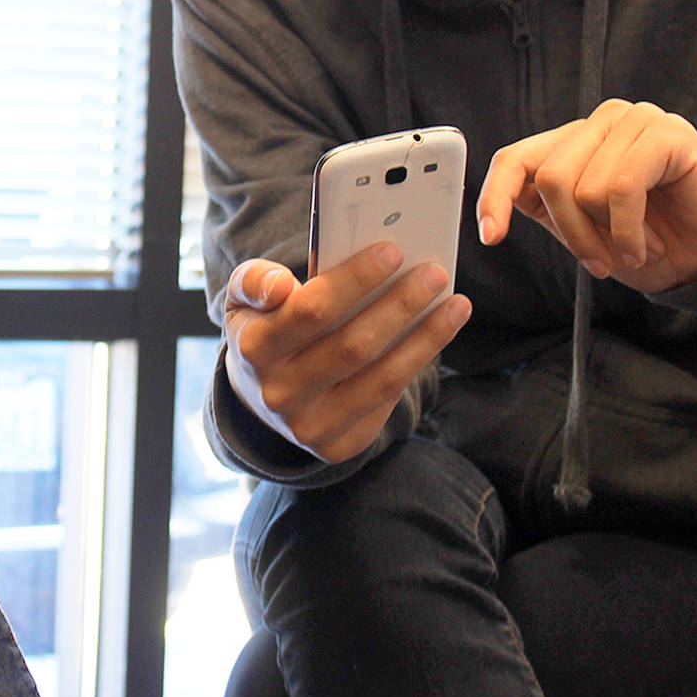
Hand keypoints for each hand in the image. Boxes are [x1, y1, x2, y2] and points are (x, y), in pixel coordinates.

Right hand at [222, 244, 470, 463]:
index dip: (355, 281)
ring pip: (381, 378)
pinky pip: (387, 400)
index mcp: (254, 348)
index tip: (392, 251)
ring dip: (426, 338)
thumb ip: (253, 281)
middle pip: (354, 346)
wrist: (259, 398)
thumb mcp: (242, 301)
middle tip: (434, 274)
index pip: (312, 310)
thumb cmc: (264, 330)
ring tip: (454, 305)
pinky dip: (417, 363)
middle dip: (400, 306)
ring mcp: (310, 425)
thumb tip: (279, 285)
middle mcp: (280, 393)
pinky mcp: (338, 444)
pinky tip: (438, 333)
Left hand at [475, 98, 696, 292]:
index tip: (490, 237)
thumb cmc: (652, 239)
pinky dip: (628, 231)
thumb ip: (547, 211)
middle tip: (599, 263)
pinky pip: (621, 189)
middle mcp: (599, 124)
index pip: (515, 158)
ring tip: (634, 247)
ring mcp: (634, 121)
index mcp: (572, 143)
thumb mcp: (585, 230)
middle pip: (550, 179)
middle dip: (572, 235)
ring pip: (584, 188)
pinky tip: (648, 244)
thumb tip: (493, 214)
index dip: (495, 196)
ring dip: (606, 237)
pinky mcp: (667, 133)